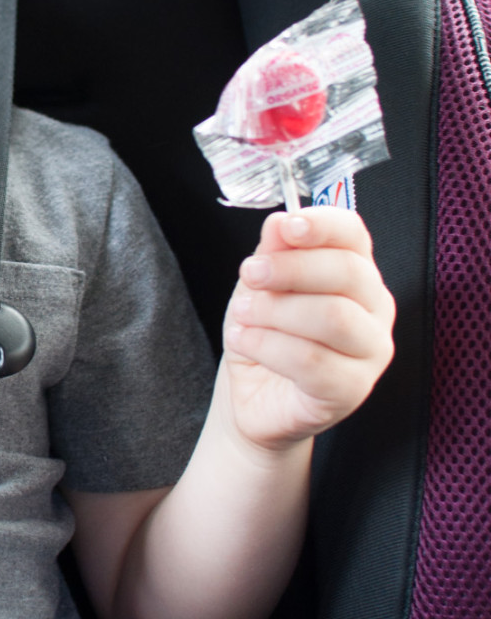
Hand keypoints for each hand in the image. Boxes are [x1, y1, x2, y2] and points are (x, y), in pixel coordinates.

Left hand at [222, 207, 394, 451]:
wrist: (252, 396)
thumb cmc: (264, 335)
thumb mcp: (260, 286)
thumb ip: (274, 253)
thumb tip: (280, 222)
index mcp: (356, 273)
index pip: (354, 235)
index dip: (322, 224)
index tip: (287, 226)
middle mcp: (374, 308)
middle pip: (347, 273)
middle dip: (290, 269)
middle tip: (251, 274)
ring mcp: (370, 351)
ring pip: (332, 317)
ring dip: (276, 311)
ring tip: (244, 316)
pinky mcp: (353, 389)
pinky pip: (314, 361)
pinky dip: (269, 346)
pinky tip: (245, 341)